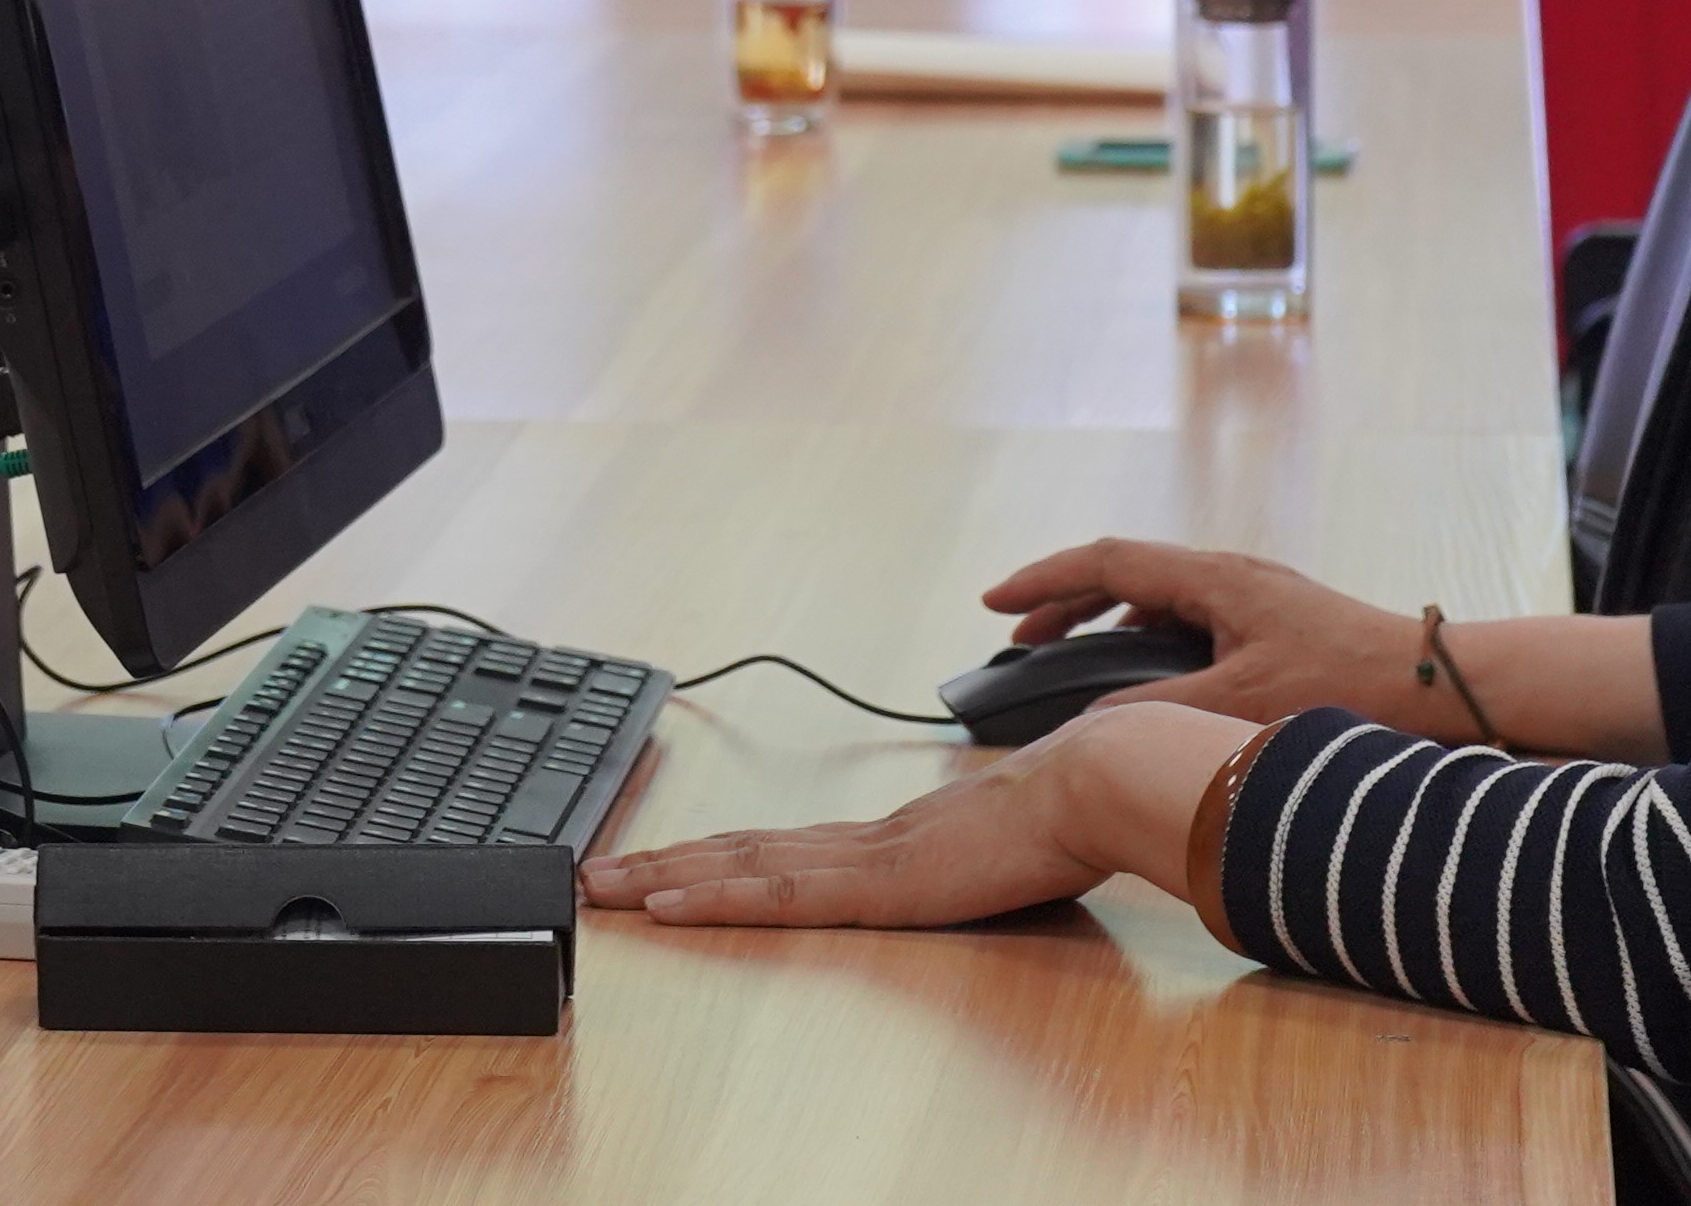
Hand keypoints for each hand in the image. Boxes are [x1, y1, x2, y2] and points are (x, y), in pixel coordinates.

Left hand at [582, 701, 1247, 927]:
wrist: (1097, 785)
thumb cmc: (1075, 815)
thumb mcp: (1018, 850)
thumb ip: (991, 856)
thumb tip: (999, 860)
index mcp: (895, 838)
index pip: (783, 848)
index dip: (717, 857)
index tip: (664, 865)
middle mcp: (864, 841)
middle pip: (740, 851)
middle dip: (661, 864)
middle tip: (592, 873)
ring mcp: (863, 858)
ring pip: (738, 868)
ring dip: (661, 878)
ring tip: (599, 888)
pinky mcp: (874, 883)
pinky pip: (774, 895)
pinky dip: (710, 899)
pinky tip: (663, 906)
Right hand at [977, 536, 1433, 732]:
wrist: (1434, 682)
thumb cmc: (1348, 685)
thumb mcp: (1242, 705)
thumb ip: (1161, 714)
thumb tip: (1091, 729)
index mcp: (1214, 579)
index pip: (1107, 563)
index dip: (1042, 581)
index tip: (992, 601)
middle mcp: (1229, 575)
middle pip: (1125, 574)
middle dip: (1064, 602)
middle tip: (1016, 635)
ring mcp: (1251, 595)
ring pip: (1156, 597)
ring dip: (1105, 624)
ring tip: (1066, 659)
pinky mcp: (1270, 620)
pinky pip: (1187, 618)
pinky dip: (1146, 641)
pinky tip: (1143, 681)